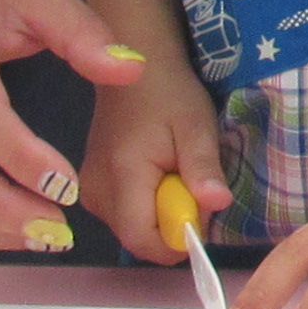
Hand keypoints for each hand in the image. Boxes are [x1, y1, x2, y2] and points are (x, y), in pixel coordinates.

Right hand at [80, 57, 231, 263]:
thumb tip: (218, 205)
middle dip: (172, 225)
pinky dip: (147, 204)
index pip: (141, 240)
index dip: (177, 241)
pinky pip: (124, 214)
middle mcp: (95, 191)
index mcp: (120, 177)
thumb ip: (203, 167)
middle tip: (191, 184)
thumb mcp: (197, 126)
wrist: (137, 67)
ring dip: (161, 214)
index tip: (201, 215)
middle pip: (137, 238)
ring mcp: (89, 190)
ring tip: (176, 173)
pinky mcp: (91, 186)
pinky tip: (159, 174)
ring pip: (131, 228)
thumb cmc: (170, 93)